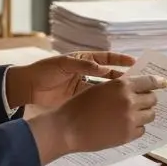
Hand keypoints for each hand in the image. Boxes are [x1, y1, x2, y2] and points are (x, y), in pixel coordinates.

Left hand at [8, 51, 136, 109]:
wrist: (28, 87)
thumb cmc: (44, 70)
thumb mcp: (63, 64)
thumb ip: (82, 65)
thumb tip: (102, 68)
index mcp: (84, 60)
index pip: (107, 58)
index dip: (121, 60)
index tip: (135, 63)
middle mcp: (86, 73)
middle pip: (109, 75)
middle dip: (124, 78)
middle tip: (138, 83)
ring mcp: (84, 87)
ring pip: (105, 89)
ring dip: (117, 92)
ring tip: (131, 97)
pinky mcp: (79, 99)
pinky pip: (96, 100)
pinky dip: (105, 103)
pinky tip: (116, 107)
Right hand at [58, 74, 166, 154]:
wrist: (68, 128)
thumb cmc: (79, 106)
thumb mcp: (99, 89)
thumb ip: (118, 88)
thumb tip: (135, 90)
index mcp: (121, 85)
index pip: (149, 81)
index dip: (159, 83)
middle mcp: (129, 100)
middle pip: (152, 99)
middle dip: (148, 101)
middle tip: (140, 104)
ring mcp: (130, 118)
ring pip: (150, 115)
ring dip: (144, 115)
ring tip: (131, 116)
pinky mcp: (128, 134)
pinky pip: (142, 130)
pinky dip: (136, 128)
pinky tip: (124, 127)